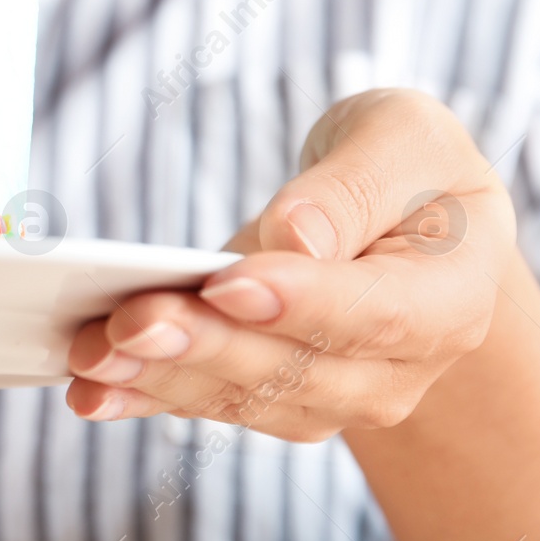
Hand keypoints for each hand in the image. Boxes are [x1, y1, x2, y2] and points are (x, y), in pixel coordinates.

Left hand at [66, 89, 516, 440]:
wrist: (407, 223)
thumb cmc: (406, 169)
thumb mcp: (403, 140)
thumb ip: (356, 187)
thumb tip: (296, 238)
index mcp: (450, 299)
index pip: (374, 314)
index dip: (298, 303)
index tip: (226, 283)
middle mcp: (396, 369)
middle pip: (294, 368)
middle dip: (203, 344)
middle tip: (129, 321)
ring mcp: (333, 393)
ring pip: (242, 394)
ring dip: (160, 376)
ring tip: (91, 351)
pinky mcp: (272, 395)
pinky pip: (207, 400)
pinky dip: (144, 395)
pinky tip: (89, 387)